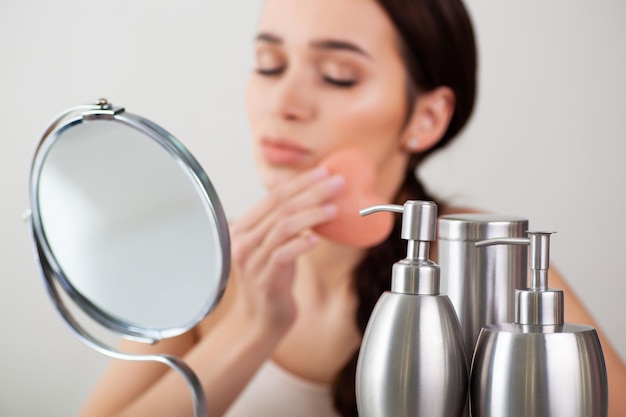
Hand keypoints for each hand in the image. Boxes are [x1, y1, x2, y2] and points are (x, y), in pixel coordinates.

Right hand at [228, 167, 344, 337]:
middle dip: (312, 191)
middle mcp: (242, 241)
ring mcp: (252, 260)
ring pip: (283, 226)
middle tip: (337, 183)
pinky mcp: (265, 278)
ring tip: (334, 208)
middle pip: (280, 207)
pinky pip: (284, 254)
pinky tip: (317, 239)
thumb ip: (283, 223)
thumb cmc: (273, 280)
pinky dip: (301, 243)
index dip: (300, 182)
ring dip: (312, 214)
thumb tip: (312, 196)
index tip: (324, 172)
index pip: (273, 196)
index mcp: (243, 228)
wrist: (262, 320)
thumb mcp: (274, 246)